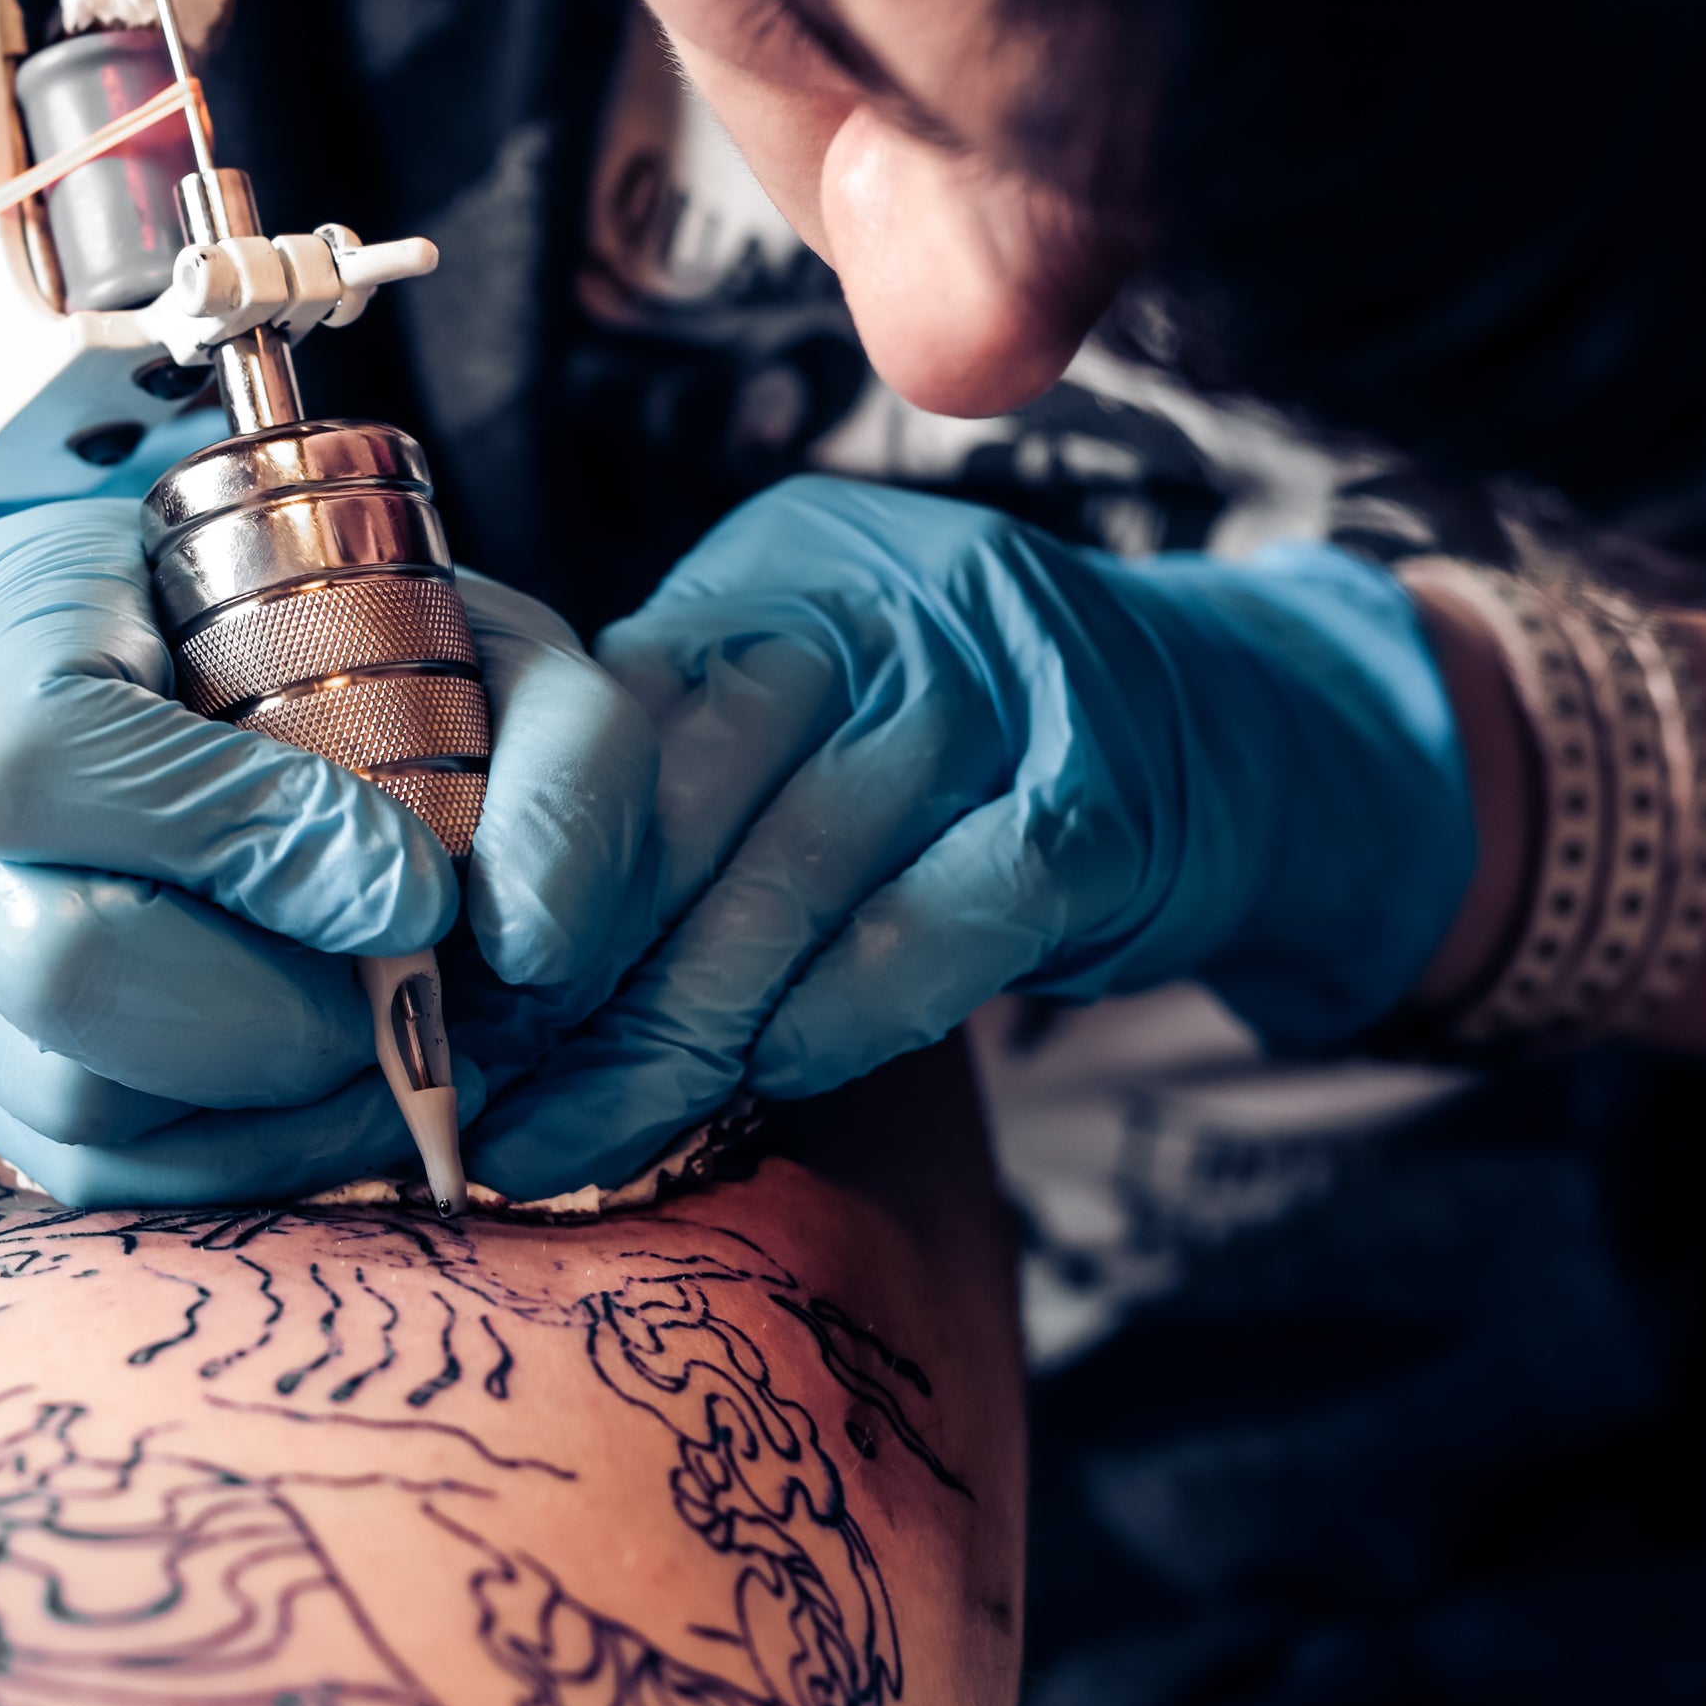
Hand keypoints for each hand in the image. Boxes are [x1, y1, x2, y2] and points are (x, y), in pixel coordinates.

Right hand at [0, 499, 658, 1205]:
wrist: (180, 641)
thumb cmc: (320, 610)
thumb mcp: (455, 617)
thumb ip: (533, 747)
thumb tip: (474, 935)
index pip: (44, 762)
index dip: (243, 841)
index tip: (411, 882)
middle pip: (55, 974)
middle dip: (281, 1011)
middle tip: (408, 992)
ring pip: (74, 1104)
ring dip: (276, 1097)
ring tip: (386, 1038)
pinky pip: (88, 1164)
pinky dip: (241, 1145)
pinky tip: (332, 1084)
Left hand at [470, 478, 1475, 1197]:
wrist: (1246, 738)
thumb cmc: (972, 763)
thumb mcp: (814, 717)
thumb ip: (672, 798)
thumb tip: (477, 973)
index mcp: (778, 570)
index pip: (613, 699)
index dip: (528, 847)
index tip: (459, 981)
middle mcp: (884, 601)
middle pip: (689, 799)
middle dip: (579, 981)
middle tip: (491, 1103)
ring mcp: (1002, 692)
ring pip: (795, 875)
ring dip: (679, 1033)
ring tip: (583, 1135)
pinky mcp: (1104, 806)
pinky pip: (941, 923)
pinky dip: (842, 1011)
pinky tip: (771, 1079)